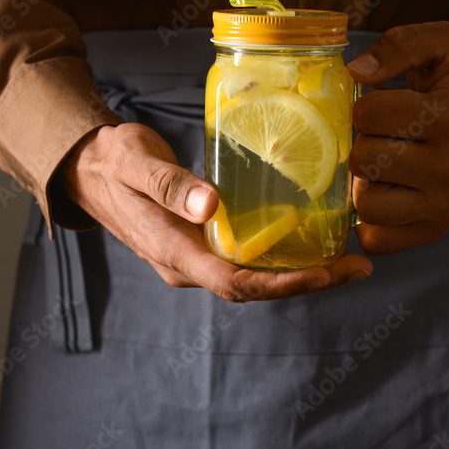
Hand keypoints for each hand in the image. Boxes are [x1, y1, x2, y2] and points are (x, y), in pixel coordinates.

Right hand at [56, 122, 372, 300]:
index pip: (236, 283)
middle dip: (309, 281)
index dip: (286, 284)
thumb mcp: (134, 162)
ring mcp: (193, 260)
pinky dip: (281, 258)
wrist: (89, 169)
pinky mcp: (200, 246)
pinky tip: (310, 241)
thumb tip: (210, 206)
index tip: (330, 272)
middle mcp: (186, 266)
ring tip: (348, 258)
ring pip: (254, 278)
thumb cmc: (113, 160)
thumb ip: (169, 184)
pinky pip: (247, 262)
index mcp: (172, 252)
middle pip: (255, 288)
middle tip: (358, 265)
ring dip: (300, 273)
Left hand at [346, 21, 448, 254]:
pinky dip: (371, 222)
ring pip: (366, 204)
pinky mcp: (435, 228)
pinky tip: (383, 194)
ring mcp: (445, 203)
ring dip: (366, 182)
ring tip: (384, 164)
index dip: (365, 106)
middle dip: (365, 143)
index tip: (382, 107)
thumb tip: (356, 71)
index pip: (367, 115)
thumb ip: (398, 44)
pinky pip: (378, 239)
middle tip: (384, 136)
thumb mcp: (440, 44)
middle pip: (364, 160)